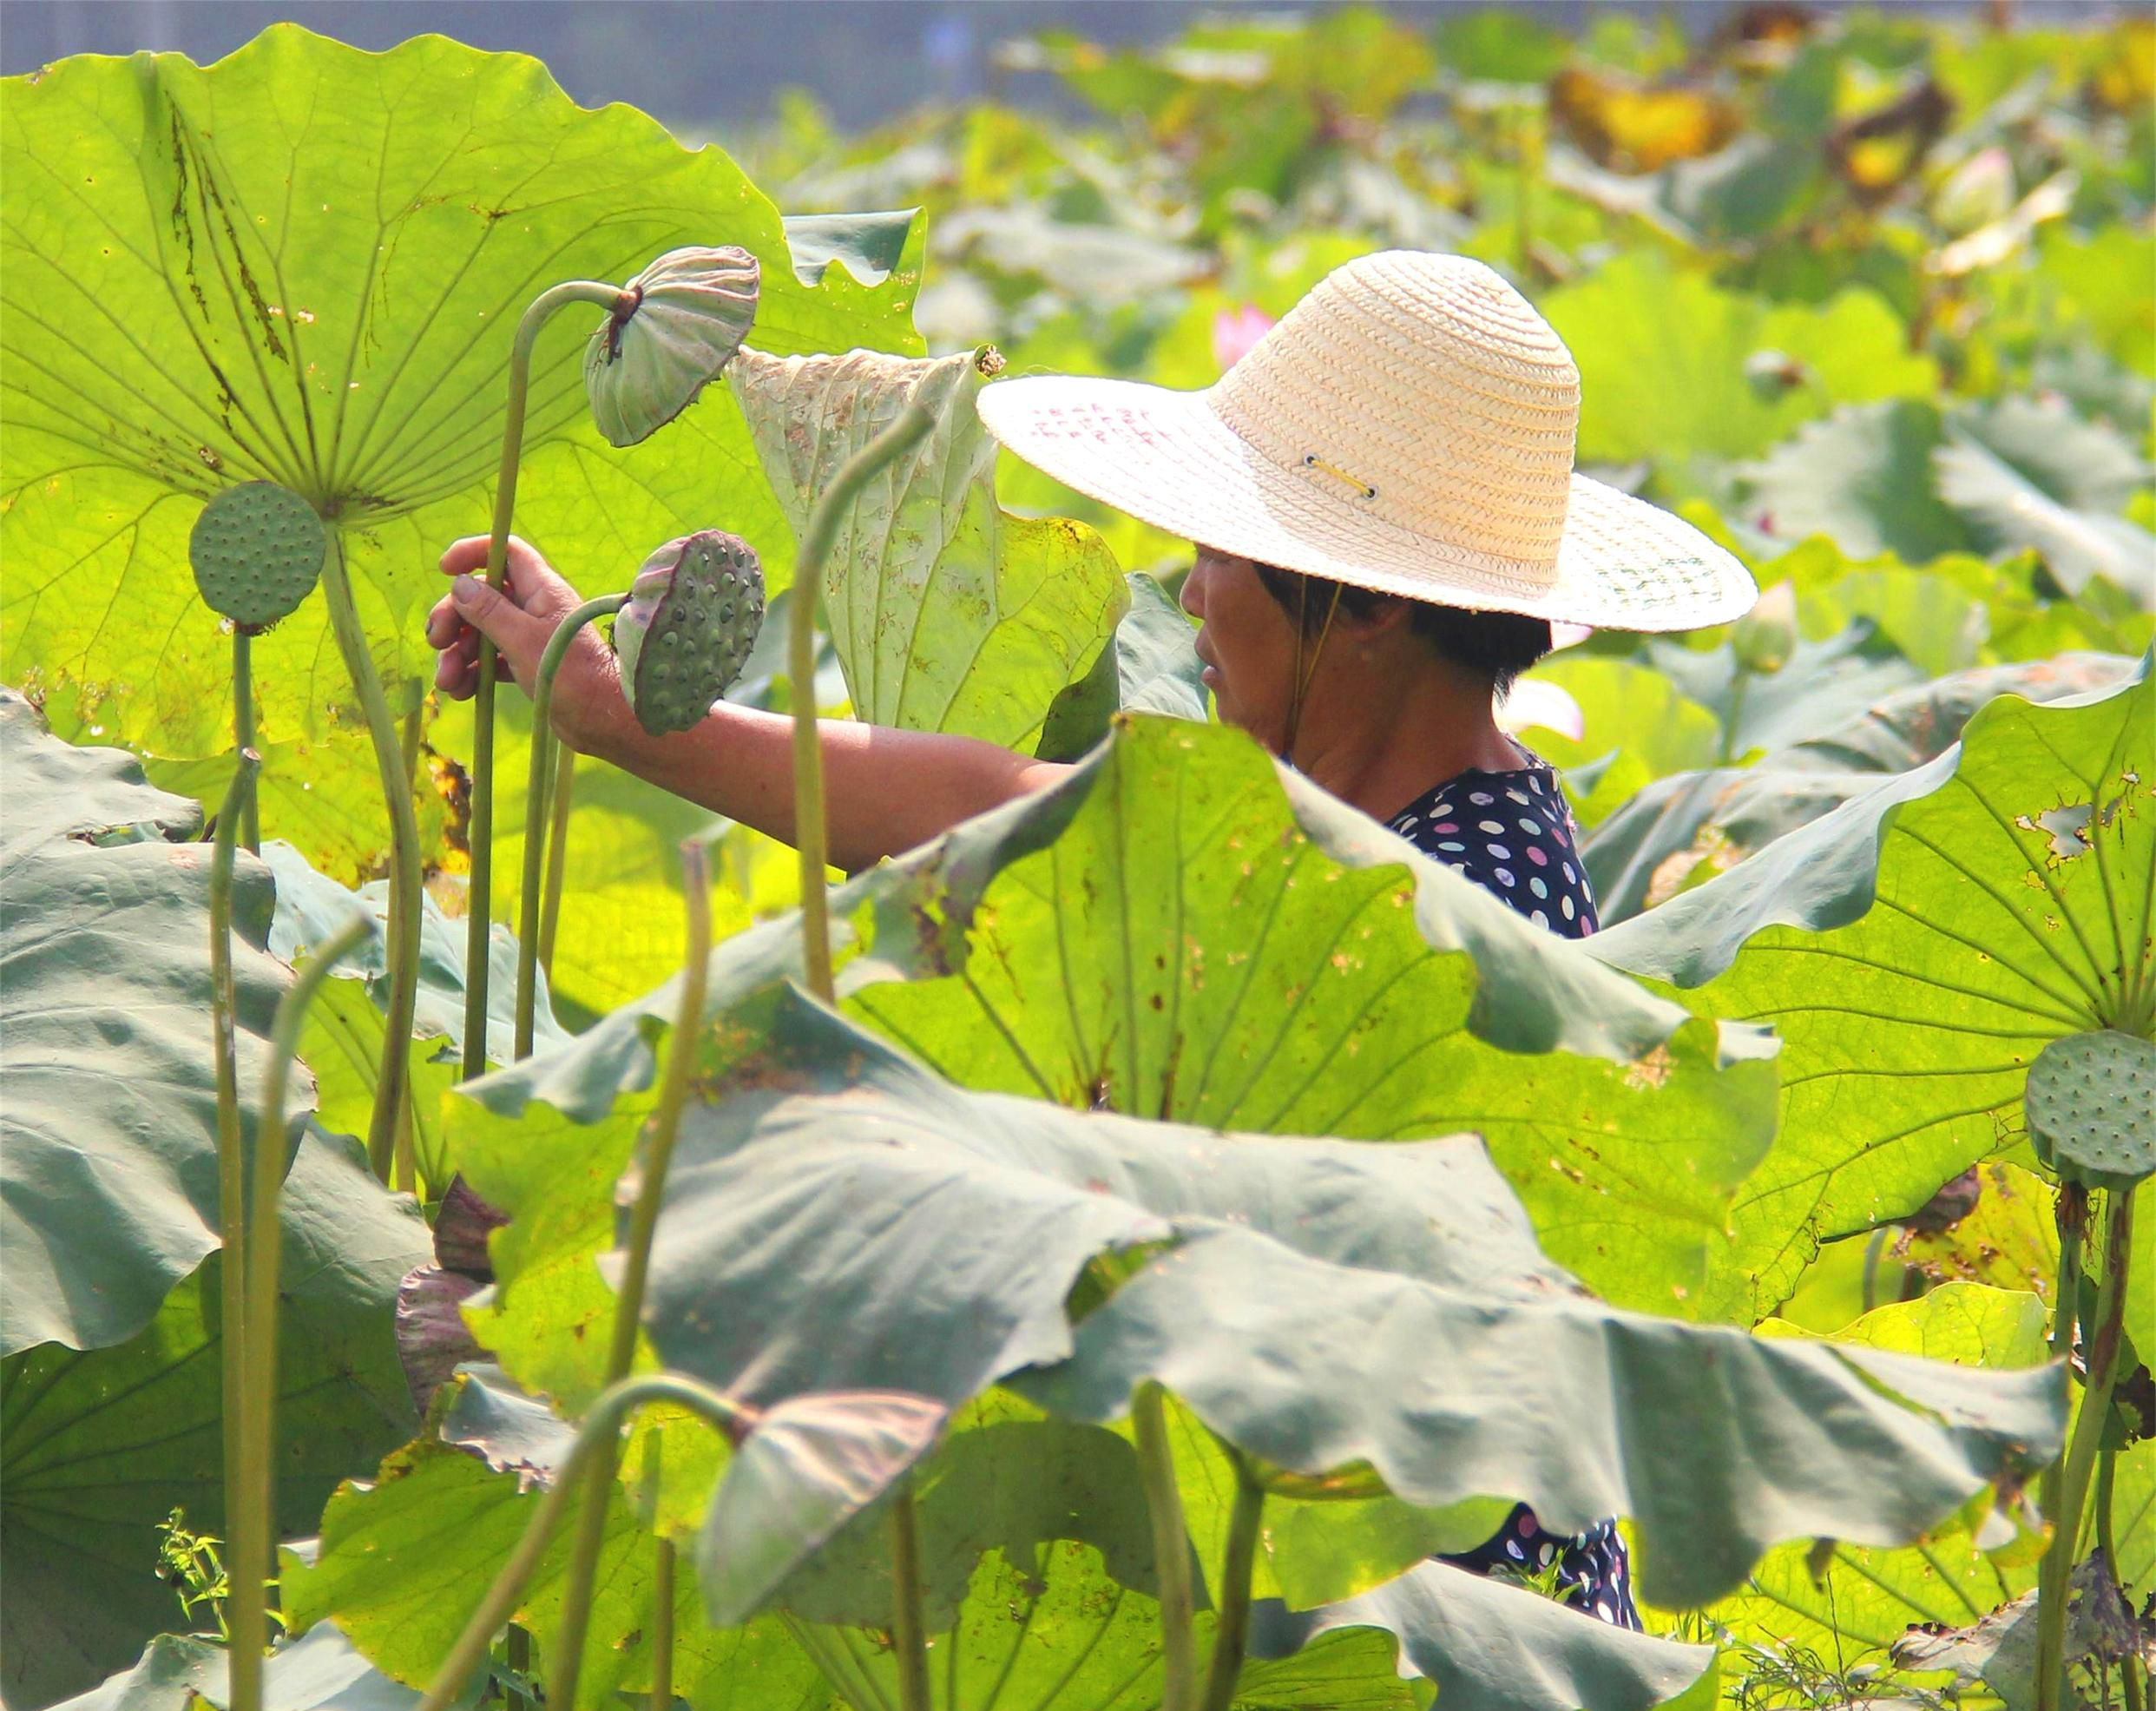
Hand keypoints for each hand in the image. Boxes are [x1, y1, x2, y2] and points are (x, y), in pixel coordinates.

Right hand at [427, 537, 625, 748]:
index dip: (474, 552)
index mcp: (541, 589)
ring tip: (447, 682)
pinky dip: (472, 673)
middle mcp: (534, 608)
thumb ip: (489, 610)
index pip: (505, 552)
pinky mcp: (526, 665)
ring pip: (481, 632)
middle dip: (453, 617)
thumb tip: (460, 583)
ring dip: (457, 653)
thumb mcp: (523, 639)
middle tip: (436, 641)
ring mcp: (529, 637)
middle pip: (481, 596)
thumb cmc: (570, 674)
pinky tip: (461, 692)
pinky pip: (489, 661)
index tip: (445, 569)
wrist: (603, 720)